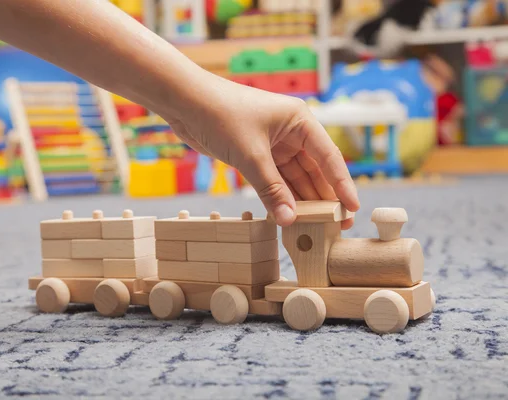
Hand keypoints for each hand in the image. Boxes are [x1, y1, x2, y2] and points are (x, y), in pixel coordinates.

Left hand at [165, 76, 359, 227]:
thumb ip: (271, 190)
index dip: (342, 184)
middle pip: (314, 170)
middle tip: (335, 225)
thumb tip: (289, 220)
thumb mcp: (251, 156)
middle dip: (323, 197)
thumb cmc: (221, 115)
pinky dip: (280, 197)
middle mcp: (291, 132)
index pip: (329, 157)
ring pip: (294, 178)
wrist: (185, 102)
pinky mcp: (256, 154)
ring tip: (313, 226)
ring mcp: (273, 144)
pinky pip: (274, 180)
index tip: (352, 208)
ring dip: (301, 200)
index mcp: (299, 121)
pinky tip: (287, 215)